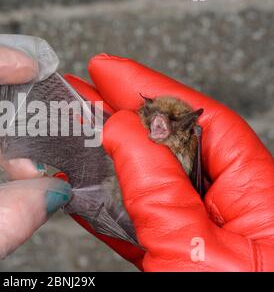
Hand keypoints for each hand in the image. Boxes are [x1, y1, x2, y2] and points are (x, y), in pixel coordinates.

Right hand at [66, 54, 273, 270]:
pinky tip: (84, 190)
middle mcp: (232, 212)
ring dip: (109, 159)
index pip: (200, 122)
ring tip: (76, 133)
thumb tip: (122, 129)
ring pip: (150, 184)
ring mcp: (201, 237)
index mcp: (257, 198)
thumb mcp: (194, 247)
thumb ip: (157, 188)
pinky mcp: (176, 260)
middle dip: (123, 115)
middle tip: (84, 92)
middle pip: (172, 146)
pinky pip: (139, 225)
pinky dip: (107, 208)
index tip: (110, 71)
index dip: (151, 90)